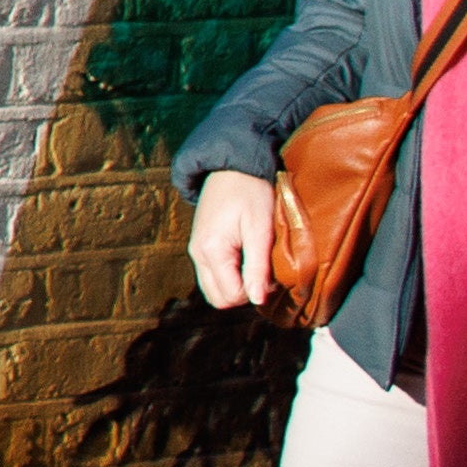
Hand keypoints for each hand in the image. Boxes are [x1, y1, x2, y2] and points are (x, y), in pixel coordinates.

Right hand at [189, 169, 277, 315]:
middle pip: (218, 299)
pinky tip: (244, 256)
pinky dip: (229, 275)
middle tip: (263, 272)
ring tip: (254, 264)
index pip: (231, 295)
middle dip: (244, 293)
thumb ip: (258, 266)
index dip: (256, 291)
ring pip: (214, 289)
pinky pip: (212, 275)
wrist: (232, 166)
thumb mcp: (260, 228)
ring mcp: (196, 250)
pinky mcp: (200, 245)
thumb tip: (258, 301)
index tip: (271, 272)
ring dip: (236, 285)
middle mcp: (197, 254)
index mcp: (211, 250)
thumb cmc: (251, 192)